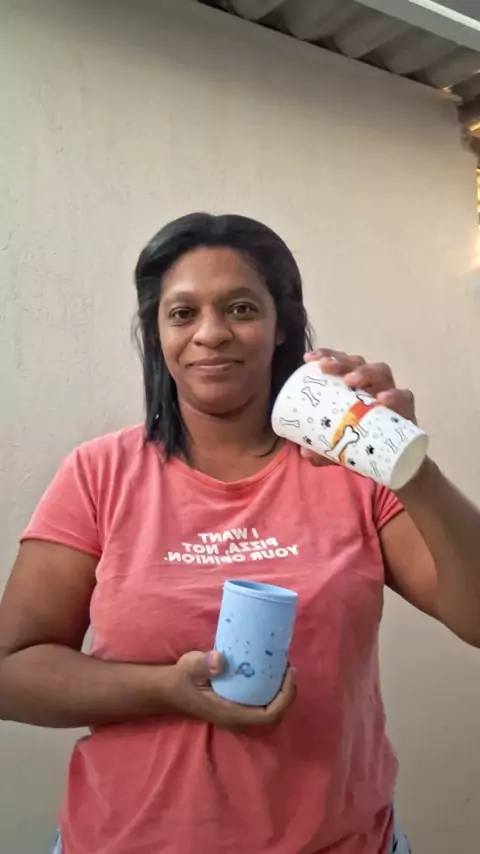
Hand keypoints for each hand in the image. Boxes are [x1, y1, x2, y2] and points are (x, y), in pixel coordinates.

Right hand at [168, 650, 295, 729]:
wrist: (169, 690)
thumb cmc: (181, 679)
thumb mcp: (189, 667)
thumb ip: (202, 665)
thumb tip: (219, 661)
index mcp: (231, 715)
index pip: (269, 715)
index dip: (285, 697)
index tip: (289, 673)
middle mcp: (238, 719)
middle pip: (275, 715)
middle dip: (288, 693)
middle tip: (289, 668)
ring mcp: (238, 715)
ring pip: (270, 711)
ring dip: (282, 692)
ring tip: (284, 667)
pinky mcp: (237, 707)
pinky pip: (262, 704)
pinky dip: (272, 691)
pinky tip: (271, 672)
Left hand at [302, 348, 416, 465]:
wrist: (394, 465)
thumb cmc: (363, 444)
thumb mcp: (338, 448)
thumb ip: (321, 449)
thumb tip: (304, 451)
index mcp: (354, 387)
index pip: (341, 363)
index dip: (327, 355)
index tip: (308, 358)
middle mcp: (372, 385)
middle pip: (358, 363)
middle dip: (341, 361)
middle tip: (325, 367)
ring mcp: (390, 395)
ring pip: (381, 371)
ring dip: (365, 372)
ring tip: (350, 380)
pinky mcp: (407, 410)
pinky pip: (405, 396)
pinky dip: (395, 395)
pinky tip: (382, 399)